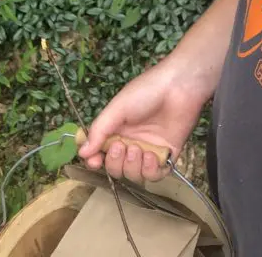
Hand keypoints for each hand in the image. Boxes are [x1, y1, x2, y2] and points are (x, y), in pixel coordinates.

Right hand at [78, 56, 206, 182]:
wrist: (179, 86)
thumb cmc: (146, 91)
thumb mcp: (118, 108)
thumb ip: (100, 130)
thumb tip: (82, 153)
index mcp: (117, 130)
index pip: (101, 153)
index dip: (95, 161)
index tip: (94, 161)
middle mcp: (132, 142)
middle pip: (116, 167)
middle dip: (115, 163)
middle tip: (122, 146)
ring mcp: (150, 150)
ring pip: (134, 174)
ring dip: (132, 166)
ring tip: (138, 148)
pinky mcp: (168, 154)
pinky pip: (155, 175)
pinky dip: (150, 170)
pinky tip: (152, 155)